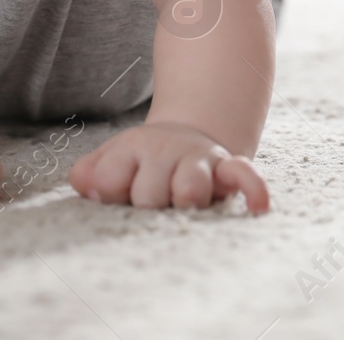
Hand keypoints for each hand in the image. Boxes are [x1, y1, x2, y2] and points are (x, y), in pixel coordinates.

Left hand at [67, 121, 268, 211]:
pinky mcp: (228, 167)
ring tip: (181, 207)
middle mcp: (165, 152)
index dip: (109, 194)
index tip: (116, 193)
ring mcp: (198, 160)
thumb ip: (88, 173)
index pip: (109, 181)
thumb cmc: (141, 161)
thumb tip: (86, 186)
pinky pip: (245, 175)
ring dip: (184, 204)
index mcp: (132, 149)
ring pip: (190, 189)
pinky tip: (257, 208)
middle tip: (151, 202)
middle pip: (148, 196)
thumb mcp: (110, 159)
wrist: (185, 135)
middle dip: (147, 206)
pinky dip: (252, 190)